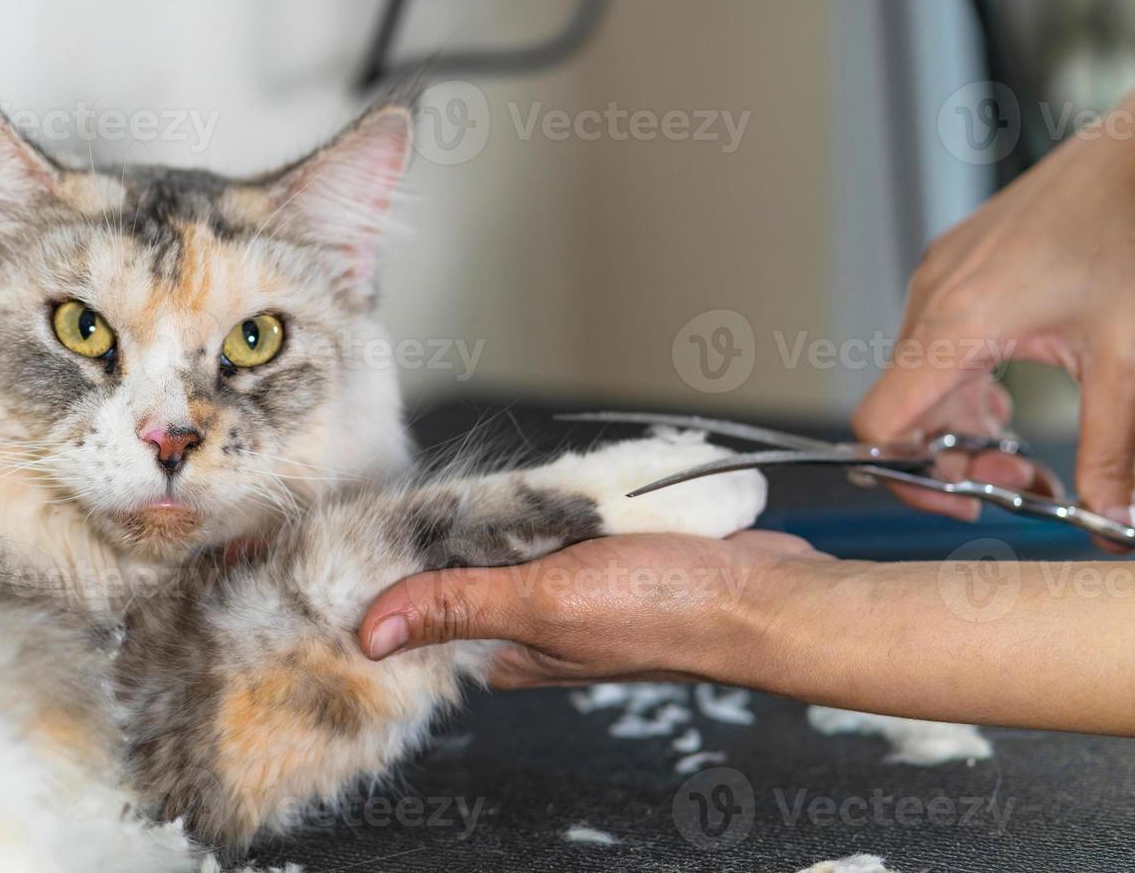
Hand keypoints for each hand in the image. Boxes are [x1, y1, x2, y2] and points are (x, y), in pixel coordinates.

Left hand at [358, 531, 828, 688]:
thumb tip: (371, 634)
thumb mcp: (546, 604)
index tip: (381, 521)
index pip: (429, 608)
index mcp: (508, 652)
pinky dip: (560, 494)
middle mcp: (534, 624)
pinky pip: (561, 512)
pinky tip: (566, 482)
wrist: (762, 591)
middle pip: (468, 562)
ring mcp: (573, 585)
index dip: (402, 567)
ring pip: (515, 530)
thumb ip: (459, 608)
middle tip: (466, 487)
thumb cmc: (666, 612)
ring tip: (528, 487)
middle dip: (463, 522)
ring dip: (516, 502)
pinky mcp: (605, 550)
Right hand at [854, 67, 1134, 549]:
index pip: (881, 426)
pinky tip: (1011, 393)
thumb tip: (1110, 529)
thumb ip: (1113, 456)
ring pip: (916, 384)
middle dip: (957, 460)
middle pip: (902, 413)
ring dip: (961, 428)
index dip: (911, 479)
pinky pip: (930, 349)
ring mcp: (936, 281)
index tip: (970, 498)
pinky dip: (962, 388)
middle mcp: (931, 299)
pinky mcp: (951, 270)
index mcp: (958, 323)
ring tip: (1024, 439)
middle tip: (1029, 476)